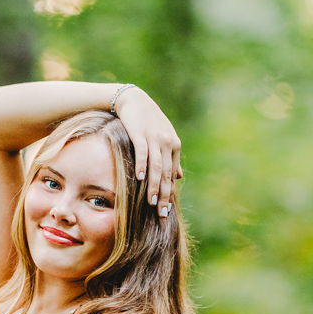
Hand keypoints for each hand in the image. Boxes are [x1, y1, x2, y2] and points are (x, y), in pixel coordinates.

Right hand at [114, 87, 181, 218]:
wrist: (133, 100)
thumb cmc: (147, 121)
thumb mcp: (162, 138)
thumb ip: (171, 157)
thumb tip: (179, 177)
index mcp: (174, 145)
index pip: (172, 174)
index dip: (169, 193)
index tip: (166, 210)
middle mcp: (167, 142)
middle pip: (166, 174)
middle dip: (163, 195)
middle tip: (161, 213)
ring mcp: (154, 138)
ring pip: (156, 166)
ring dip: (153, 185)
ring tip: (150, 202)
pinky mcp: (140, 133)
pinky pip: (142, 153)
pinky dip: (142, 166)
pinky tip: (140, 179)